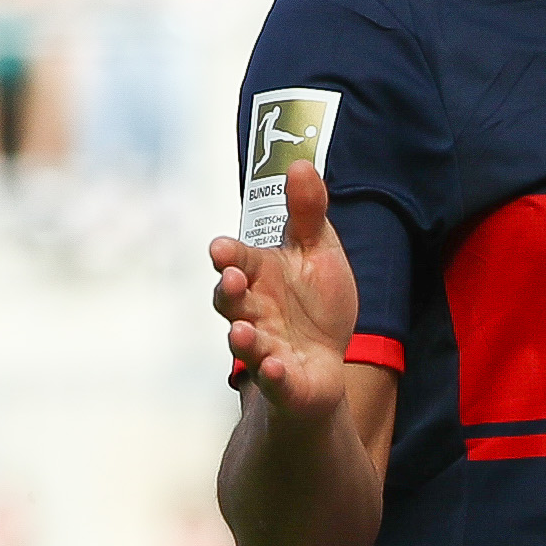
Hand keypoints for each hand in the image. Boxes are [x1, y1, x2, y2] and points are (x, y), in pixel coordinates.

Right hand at [212, 162, 368, 414]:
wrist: (324, 364)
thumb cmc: (315, 304)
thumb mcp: (318, 251)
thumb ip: (307, 213)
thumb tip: (299, 164)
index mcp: (259, 276)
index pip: (237, 261)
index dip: (227, 256)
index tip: (221, 249)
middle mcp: (253, 311)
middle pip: (230, 301)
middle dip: (228, 292)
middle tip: (232, 280)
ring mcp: (265, 348)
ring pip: (245, 343)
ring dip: (241, 338)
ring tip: (240, 332)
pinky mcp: (283, 381)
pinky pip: (273, 380)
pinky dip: (272, 375)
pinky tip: (275, 368)